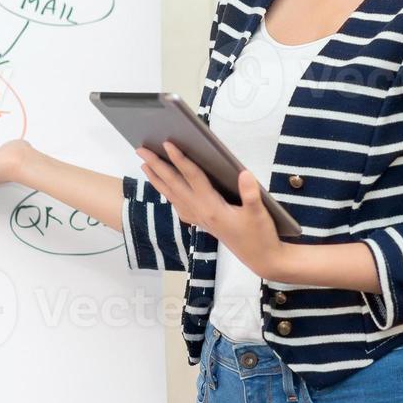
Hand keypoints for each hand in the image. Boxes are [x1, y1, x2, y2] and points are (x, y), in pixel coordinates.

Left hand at [137, 141, 283, 274]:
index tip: (167, 144)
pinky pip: (179, 206)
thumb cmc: (261, 235)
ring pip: (173, 196)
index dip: (180, 159)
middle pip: (174, 185)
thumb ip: (251, 194)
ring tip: (145, 165)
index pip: (192, 177)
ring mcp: (200, 219)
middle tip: (141, 149)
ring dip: (157, 180)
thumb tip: (244, 173)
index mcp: (212, 207)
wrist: (261, 259)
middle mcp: (201, 212)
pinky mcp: (203, 224)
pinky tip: (166, 191)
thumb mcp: (259, 213)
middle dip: (157, 166)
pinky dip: (169, 195)